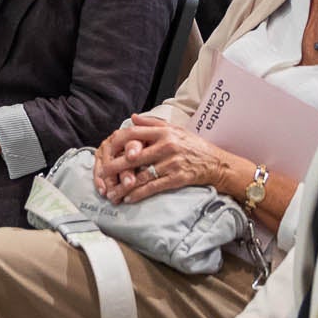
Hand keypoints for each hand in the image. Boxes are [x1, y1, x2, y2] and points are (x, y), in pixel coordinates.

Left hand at [93, 116, 234, 204]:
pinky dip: (139, 194)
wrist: (217, 163)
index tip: (106, 152)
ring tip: (111, 194)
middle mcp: (167, 145)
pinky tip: (128, 198)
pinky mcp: (178, 178)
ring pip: (141, 175)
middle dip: (114, 168)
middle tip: (101, 176)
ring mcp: (172, 163)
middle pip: (134, 157)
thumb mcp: (175, 129)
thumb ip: (152, 123)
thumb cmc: (193, 146)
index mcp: (164, 132)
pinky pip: (153, 187)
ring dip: (124, 186)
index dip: (117, 144)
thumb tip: (131, 118)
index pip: (134, 134)